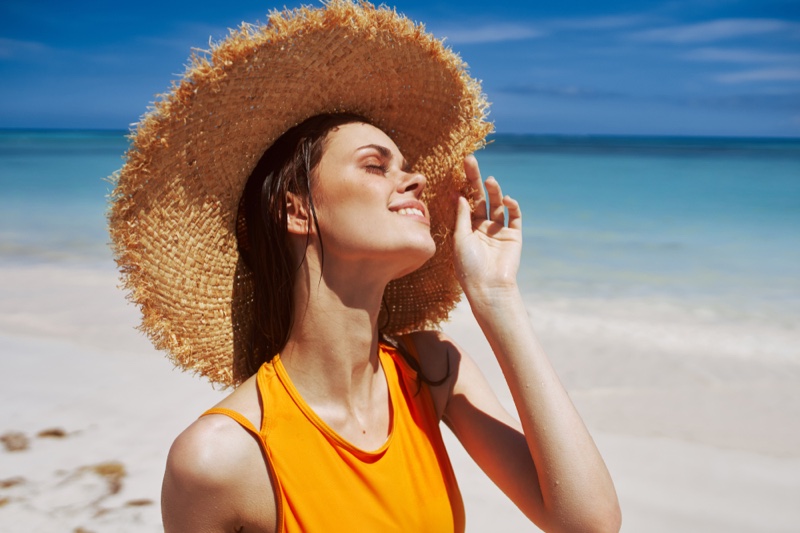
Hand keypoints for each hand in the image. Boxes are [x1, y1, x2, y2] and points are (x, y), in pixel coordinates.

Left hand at [454, 155, 521, 300]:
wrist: (488, 287)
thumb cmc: (468, 266)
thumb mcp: (460, 239)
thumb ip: (462, 216)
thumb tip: (459, 195)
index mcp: (467, 228)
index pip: (465, 201)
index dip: (462, 185)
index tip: (458, 168)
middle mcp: (483, 226)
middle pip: (480, 198)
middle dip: (475, 179)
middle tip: (470, 160)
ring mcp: (499, 230)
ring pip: (496, 205)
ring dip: (493, 191)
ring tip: (490, 180)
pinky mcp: (514, 235)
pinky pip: (514, 216)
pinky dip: (511, 206)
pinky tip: (505, 199)